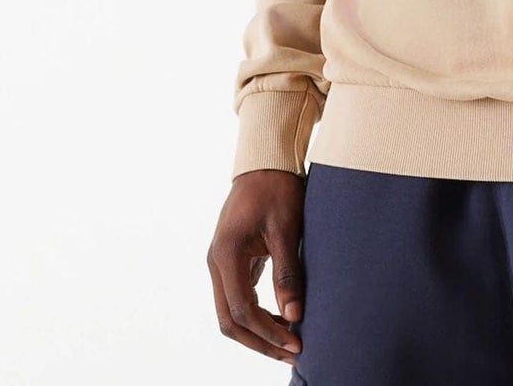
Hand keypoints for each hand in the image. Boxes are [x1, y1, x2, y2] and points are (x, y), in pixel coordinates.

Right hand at [207, 168, 306, 364]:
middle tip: (292, 352)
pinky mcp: (233, 260)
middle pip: (230, 321)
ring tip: (289, 341)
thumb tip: (295, 315)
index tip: (294, 342)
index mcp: (226, 255)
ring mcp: (222, 262)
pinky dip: (257, 314)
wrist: (266, 160)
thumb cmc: (277, 188)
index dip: (267, 332)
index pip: (241, 311)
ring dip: (258, 331)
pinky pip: (239, 297)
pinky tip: (281, 319)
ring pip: (232, 312)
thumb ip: (288, 272)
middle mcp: (217, 263)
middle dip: (260, 341)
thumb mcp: (286, 227)